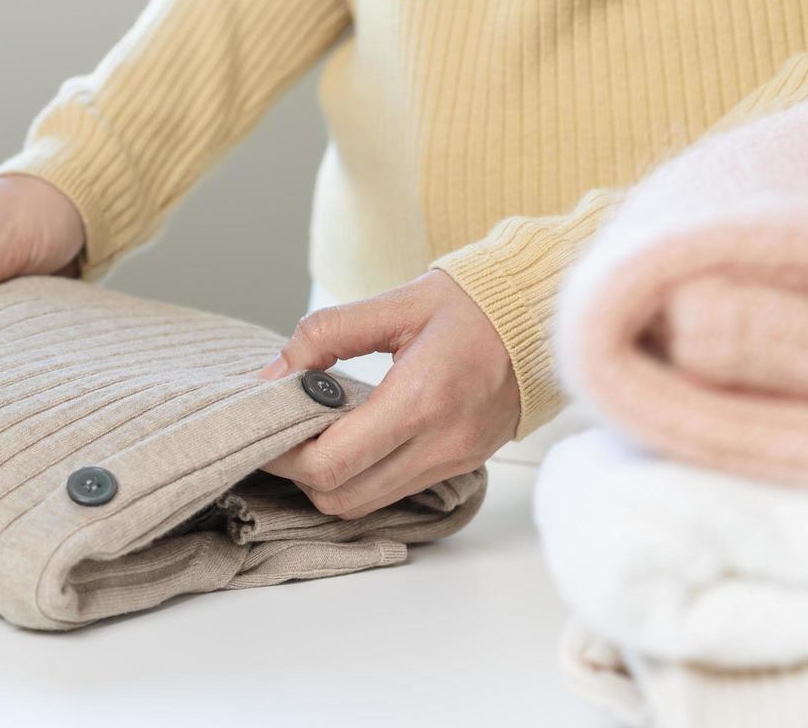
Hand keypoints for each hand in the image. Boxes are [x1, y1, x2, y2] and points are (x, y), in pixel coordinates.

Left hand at [258, 269, 519, 517]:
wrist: (543, 316)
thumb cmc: (471, 304)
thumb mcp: (395, 303)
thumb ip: (326, 333)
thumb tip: (274, 374)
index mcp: (422, 398)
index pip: (332, 461)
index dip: (284, 454)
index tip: (265, 427)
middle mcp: (441, 442)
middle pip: (341, 496)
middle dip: (298, 473)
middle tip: (281, 434)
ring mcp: (455, 460)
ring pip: (365, 503)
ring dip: (328, 480)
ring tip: (314, 435)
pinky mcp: (462, 465)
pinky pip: (393, 491)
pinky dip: (360, 477)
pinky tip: (351, 440)